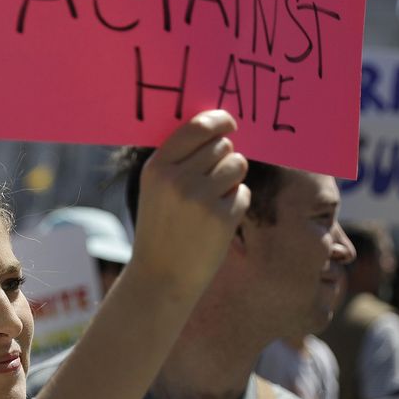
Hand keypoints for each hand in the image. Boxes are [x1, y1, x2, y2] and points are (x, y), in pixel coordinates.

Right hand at [128, 110, 249, 296]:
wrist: (160, 277)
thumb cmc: (162, 228)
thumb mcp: (156, 189)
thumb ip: (179, 159)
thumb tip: (216, 128)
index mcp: (157, 167)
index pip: (197, 127)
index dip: (219, 120)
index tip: (229, 123)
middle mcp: (177, 179)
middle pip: (222, 145)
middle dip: (224, 158)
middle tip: (210, 183)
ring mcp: (200, 198)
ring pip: (237, 165)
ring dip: (232, 180)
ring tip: (211, 202)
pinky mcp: (221, 218)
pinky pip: (243, 193)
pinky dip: (235, 204)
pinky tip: (215, 222)